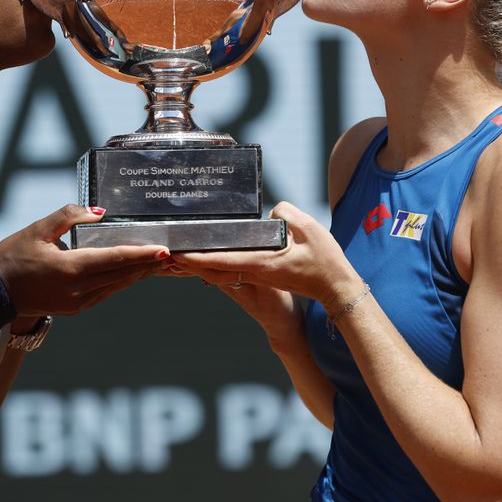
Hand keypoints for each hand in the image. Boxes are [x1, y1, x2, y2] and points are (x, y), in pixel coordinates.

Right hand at [0, 205, 167, 314]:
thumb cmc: (12, 257)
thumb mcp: (37, 229)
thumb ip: (68, 217)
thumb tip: (99, 213)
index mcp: (70, 268)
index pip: (115, 259)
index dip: (142, 255)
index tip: (163, 250)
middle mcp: (78, 289)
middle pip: (121, 274)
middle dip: (147, 264)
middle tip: (170, 254)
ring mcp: (77, 302)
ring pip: (116, 286)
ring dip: (137, 274)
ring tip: (156, 263)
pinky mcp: (73, 308)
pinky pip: (104, 293)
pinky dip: (120, 282)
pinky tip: (130, 274)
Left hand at [171, 201, 361, 310]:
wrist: (336, 289)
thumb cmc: (325, 261)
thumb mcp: (308, 228)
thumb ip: (284, 215)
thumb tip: (268, 212)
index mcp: (261, 264)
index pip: (221, 260)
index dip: (196, 257)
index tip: (176, 253)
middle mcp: (254, 273)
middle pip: (212, 270)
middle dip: (188, 263)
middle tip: (165, 253)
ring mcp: (257, 277)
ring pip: (219, 273)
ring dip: (198, 265)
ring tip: (178, 254)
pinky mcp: (262, 277)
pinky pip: (230, 272)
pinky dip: (213, 265)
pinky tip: (206, 257)